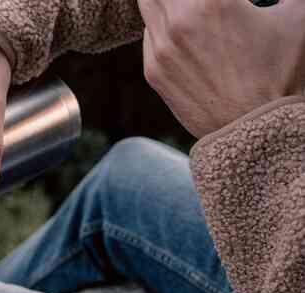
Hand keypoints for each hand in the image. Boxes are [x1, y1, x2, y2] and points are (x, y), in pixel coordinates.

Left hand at [140, 0, 304, 137]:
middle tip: (201, 2)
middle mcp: (178, 21)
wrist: (257, 133)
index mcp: (210, 1)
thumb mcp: (297, 19)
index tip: (223, 1)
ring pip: (148, 2)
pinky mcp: (153, 72)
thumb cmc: (282, 75)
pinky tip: (181, 28)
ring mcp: (161, 48)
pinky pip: (148, 34)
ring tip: (188, 8)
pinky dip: (160, 24)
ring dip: (165, 0)